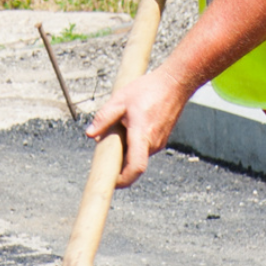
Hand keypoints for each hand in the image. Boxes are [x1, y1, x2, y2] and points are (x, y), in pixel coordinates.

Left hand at [87, 65, 193, 187]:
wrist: (175, 84)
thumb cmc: (148, 89)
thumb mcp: (120, 100)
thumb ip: (104, 118)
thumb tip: (90, 134)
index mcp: (142, 136)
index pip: (135, 168)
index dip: (123, 180)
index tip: (111, 182)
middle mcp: (152, 144)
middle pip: (133, 164)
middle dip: (119, 163)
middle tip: (106, 151)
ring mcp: (159, 143)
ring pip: (138, 155)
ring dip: (127, 151)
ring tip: (120, 131)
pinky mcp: (161, 140)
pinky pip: (144, 149)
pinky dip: (134, 145)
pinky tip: (131, 127)